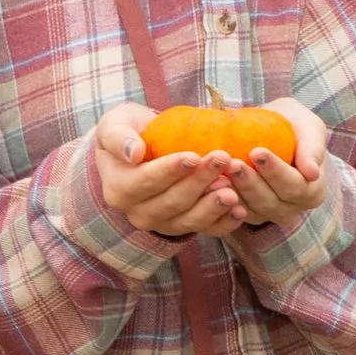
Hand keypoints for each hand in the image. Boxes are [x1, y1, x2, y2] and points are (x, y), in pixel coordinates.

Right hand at [89, 103, 286, 240]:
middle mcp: (138, 213)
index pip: (143, 183)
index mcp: (118, 189)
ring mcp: (162, 223)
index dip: (169, 171)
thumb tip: (133, 153)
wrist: (142, 149)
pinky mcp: (184, 227)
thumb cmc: (129, 132)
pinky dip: (224, 223)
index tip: (193, 156)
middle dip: (198, 182)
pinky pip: (205, 230)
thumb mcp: (114, 124)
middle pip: (171, 203)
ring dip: (213, 206)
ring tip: (233, 190)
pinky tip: (240, 210)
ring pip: (189, 221)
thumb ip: (118, 136)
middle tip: (222, 159)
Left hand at [219, 98, 329, 231]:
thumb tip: (312, 172)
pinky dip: (221, 198)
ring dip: (233, 191)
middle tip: (232, 162)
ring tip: (218, 171)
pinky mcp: (247, 214)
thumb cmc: (294, 127)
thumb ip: (313, 146)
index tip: (257, 152)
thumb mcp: (308, 127)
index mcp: (312, 191)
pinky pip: (233, 212)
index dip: (275, 171)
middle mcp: (292, 208)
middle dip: (250, 183)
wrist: (272, 133)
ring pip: (250, 209)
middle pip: (270, 201)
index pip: (294, 185)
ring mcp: (268, 214)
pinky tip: (209, 181)